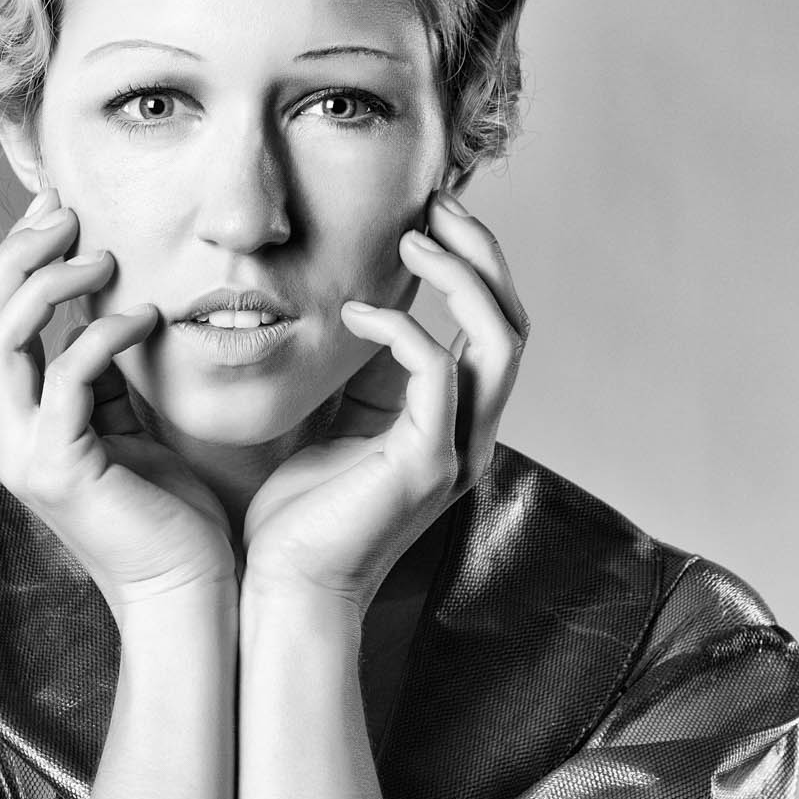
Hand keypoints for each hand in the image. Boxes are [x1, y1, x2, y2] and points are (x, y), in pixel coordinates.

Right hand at [0, 188, 236, 617]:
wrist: (186, 592)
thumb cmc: (169, 516)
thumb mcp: (126, 429)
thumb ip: (102, 378)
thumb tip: (106, 310)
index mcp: (14, 426)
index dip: (13, 262)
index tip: (58, 213)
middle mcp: (4, 438)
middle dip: (17, 256)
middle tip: (68, 213)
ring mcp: (23, 456)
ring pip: (0, 341)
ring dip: (48, 284)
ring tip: (103, 257)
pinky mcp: (60, 470)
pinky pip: (65, 378)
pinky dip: (100, 335)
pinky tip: (145, 316)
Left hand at [241, 190, 529, 610]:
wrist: (284, 591)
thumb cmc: (294, 520)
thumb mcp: (330, 425)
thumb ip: (357, 373)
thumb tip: (347, 303)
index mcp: (451, 425)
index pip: (491, 328)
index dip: (472, 265)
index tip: (428, 216)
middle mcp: (469, 435)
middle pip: (514, 322)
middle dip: (481, 254)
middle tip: (434, 206)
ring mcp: (457, 450)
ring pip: (502, 340)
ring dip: (463, 276)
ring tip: (412, 240)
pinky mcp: (428, 464)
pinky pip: (437, 371)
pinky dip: (403, 327)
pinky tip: (354, 313)